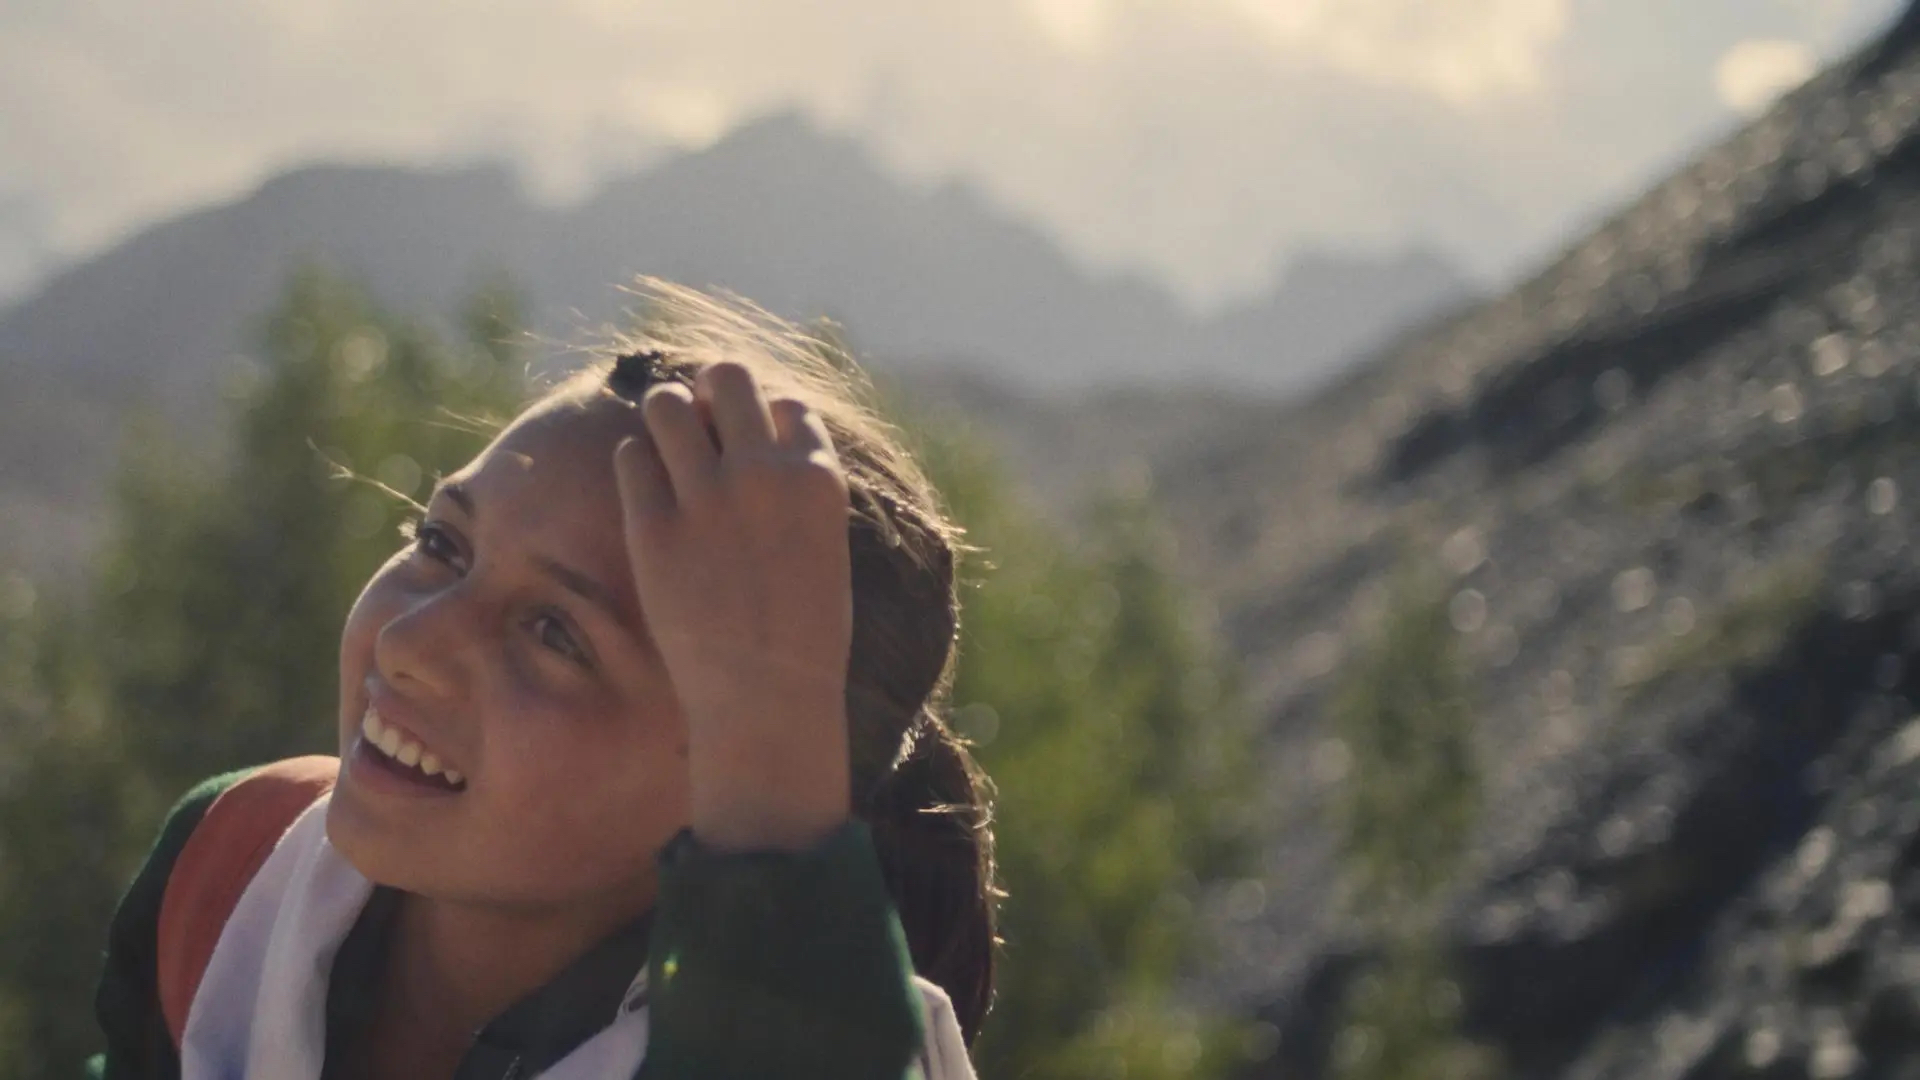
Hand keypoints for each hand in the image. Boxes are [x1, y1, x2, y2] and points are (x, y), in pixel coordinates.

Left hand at [614, 362, 853, 851]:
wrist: (766, 700)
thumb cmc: (803, 635)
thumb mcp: (824, 549)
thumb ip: (799, 494)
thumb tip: (765, 450)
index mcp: (816, 477)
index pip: (786, 405)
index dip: (766, 423)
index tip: (754, 452)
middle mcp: (762, 472)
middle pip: (727, 376)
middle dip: (710, 393)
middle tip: (701, 427)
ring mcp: (705, 496)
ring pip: (667, 403)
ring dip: (665, 418)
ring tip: (667, 453)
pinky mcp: (652, 525)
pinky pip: (631, 457)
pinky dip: (636, 465)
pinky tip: (647, 496)